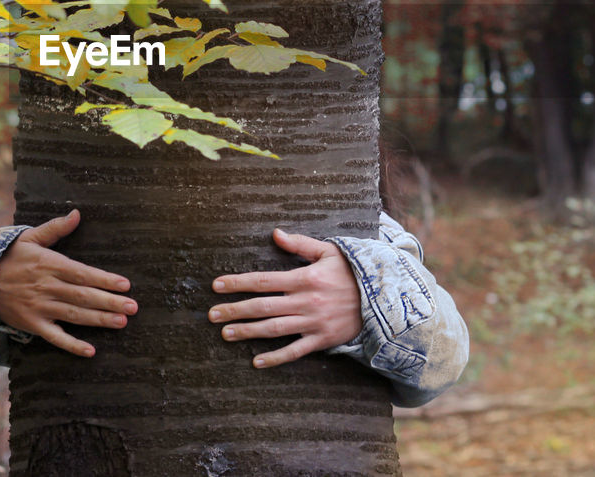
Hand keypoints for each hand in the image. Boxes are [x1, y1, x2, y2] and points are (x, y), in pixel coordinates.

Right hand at [0, 209, 136, 356]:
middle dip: (110, 302)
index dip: (105, 280)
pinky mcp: (32, 324)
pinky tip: (90, 351)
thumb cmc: (9, 257)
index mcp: (49, 264)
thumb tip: (77, 214)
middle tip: (133, 307)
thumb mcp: (29, 237)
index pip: (83, 273)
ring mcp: (39, 307)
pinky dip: (72, 345)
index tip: (125, 285)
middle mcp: (47, 286)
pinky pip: (55, 337)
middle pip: (84, 296)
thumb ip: (55, 228)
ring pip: (75, 315)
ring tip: (121, 322)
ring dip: (99, 320)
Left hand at [209, 228, 362, 368]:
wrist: (383, 298)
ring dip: (247, 332)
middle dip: (234, 310)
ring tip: (225, 334)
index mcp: (304, 278)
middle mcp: (305, 301)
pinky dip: (276, 358)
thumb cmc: (352, 272)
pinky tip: (256, 362)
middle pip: (262, 307)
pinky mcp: (322, 340)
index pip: (263, 280)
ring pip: (273, 329)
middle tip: (212, 315)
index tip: (217, 286)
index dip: (238, 283)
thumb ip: (300, 244)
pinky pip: (295, 351)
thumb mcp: (329, 251)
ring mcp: (313, 322)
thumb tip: (275, 234)